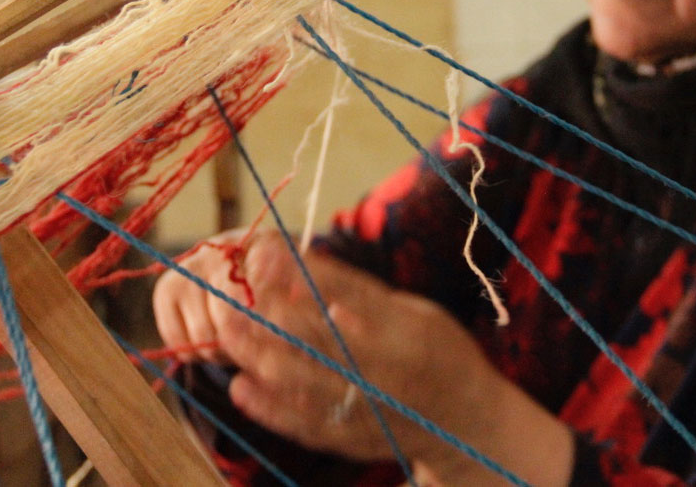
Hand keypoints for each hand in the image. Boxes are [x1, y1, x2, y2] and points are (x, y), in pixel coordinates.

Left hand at [153, 231, 573, 484]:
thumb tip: (307, 263)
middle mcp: (388, 371)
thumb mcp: (414, 311)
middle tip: (230, 295)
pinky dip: (271, 408)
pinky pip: (307, 425)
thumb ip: (362, 293)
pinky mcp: (356, 439)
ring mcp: (370, 409)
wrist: (470, 425)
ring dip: (260, 358)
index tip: (263, 256)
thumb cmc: (439, 353)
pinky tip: (241, 387)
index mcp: (406, 330)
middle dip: (269, 316)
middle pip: (318, 340)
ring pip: (304, 383)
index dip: (301, 276)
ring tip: (225, 333)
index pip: (346, 296)